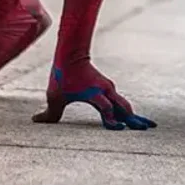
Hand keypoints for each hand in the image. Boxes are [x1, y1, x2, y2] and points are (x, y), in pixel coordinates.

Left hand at [33, 60, 155, 130]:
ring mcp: (108, 89)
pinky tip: (130, 117)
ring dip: (133, 115)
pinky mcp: (107, 88)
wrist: (72, 55)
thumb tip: (36, 121)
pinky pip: (119, 102)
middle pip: (123, 107)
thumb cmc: (62, 76)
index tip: (120, 129)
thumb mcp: (54, 96)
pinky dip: (127, 110)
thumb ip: (49, 113)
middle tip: (148, 128)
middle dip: (135, 119)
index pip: (106, 110)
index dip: (112, 120)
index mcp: (94, 94)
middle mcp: (105, 91)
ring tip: (146, 125)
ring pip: (123, 105)